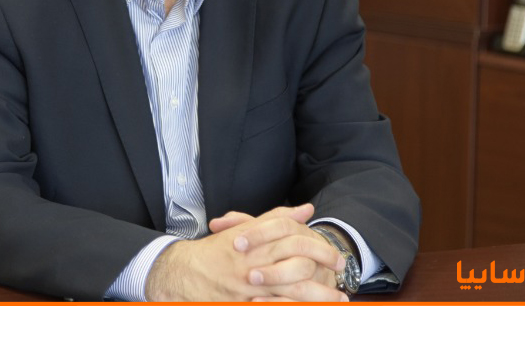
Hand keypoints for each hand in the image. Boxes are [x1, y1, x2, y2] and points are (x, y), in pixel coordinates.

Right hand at [145, 205, 346, 301]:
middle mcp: (252, 266)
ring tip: (337, 303)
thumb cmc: (217, 251)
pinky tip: (312, 315)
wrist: (183, 273)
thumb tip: (306, 210)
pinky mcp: (243, 307)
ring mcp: (247, 290)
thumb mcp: (246, 229)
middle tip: (341, 280)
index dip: (318, 249)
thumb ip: (276, 219)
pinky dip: (295, 312)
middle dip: (322, 277)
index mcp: (255, 244)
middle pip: (295, 270)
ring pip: (289, 295)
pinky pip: (274, 311)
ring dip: (316, 300)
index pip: (293, 242)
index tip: (336, 257)